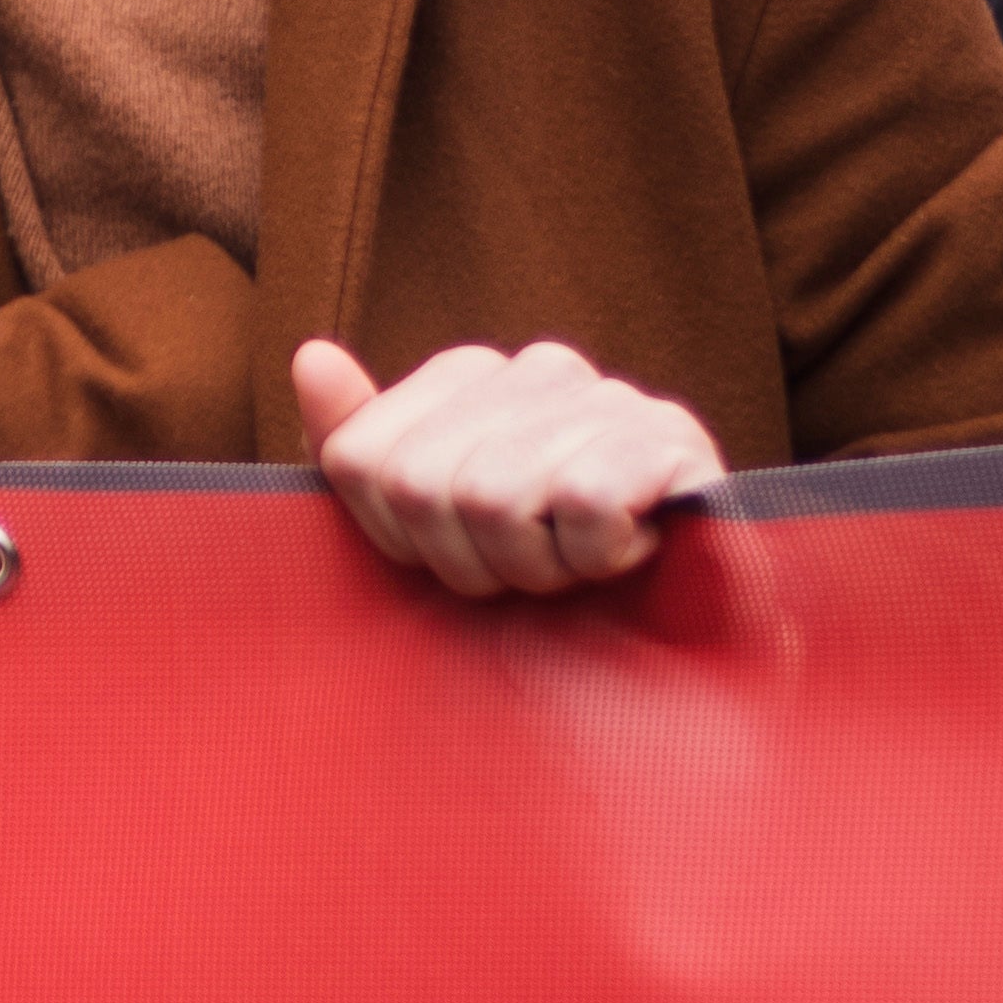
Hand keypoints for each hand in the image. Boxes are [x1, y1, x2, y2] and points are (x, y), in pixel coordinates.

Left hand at [293, 333, 721, 597]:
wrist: (692, 647)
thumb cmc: (552, 575)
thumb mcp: (434, 523)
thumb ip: (358, 444)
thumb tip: (310, 355)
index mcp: (467, 375)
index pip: (357, 460)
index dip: (400, 542)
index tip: (462, 556)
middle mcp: (536, 368)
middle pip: (421, 485)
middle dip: (472, 563)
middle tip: (535, 569)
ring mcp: (609, 398)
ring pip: (494, 498)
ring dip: (538, 566)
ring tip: (581, 563)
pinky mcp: (672, 442)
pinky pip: (583, 507)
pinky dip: (598, 557)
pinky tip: (631, 553)